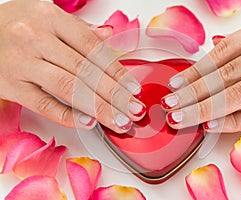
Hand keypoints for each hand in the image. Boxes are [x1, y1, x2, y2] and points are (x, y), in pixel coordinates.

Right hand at [0, 0, 145, 132]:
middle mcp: (36, 37)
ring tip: (118, 120)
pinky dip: (67, 115)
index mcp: (51, 18)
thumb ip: (79, 29)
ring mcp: (21, 62)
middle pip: (85, 71)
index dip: (116, 71)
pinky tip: (88, 122)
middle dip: (114, 94)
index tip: (133, 89)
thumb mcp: (46, 17)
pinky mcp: (9, 85)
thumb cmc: (14, 25)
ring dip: (98, 107)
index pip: (93, 49)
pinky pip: (43, 103)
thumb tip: (108, 36)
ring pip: (68, 88)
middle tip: (134, 110)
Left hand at [161, 13, 240, 132]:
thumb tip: (212, 53)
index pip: (221, 53)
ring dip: (204, 108)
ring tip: (181, 116)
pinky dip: (232, 120)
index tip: (177, 84)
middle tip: (170, 103)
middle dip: (192, 92)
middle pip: (223, 74)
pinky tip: (212, 124)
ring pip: (236, 94)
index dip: (195, 70)